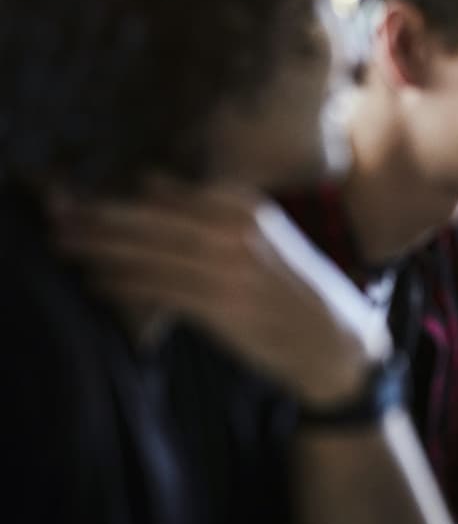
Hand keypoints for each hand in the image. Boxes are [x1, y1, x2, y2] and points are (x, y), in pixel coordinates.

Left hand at [50, 177, 386, 405]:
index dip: (119, 196)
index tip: (78, 196)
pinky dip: (126, 285)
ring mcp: (233, 269)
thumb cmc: (292, 290)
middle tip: (56, 216)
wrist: (336, 340)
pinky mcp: (225, 307)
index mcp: (249, 209)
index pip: (171, 194)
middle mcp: (240, 232)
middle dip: (100, 218)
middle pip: (154, 220)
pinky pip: (163, 290)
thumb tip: (147, 182)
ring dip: (102, 249)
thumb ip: (210, 210)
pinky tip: (96, 282)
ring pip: (153, 253)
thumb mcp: (261, 236)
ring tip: (61, 244)